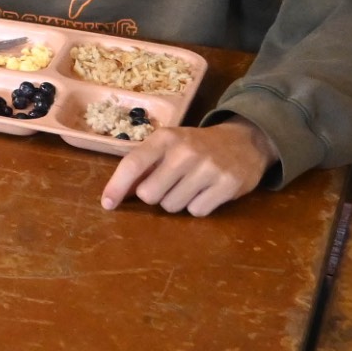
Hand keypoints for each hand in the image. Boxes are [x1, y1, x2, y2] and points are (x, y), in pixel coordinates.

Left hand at [101, 119, 276, 216]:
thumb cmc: (196, 147)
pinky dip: (198, 207)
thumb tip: (115, 195)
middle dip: (154, 195)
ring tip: (190, 186)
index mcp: (165, 138)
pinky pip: (197, 212)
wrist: (244, 142)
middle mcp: (185, 151)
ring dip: (177, 202)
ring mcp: (208, 168)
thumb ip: (143, 167)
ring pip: (172, 206)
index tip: (107, 204)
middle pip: (149, 194)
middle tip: (168, 185)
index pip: (133, 164)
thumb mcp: (168, 146)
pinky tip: (206, 192)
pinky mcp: (228, 185)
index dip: (116, 186)